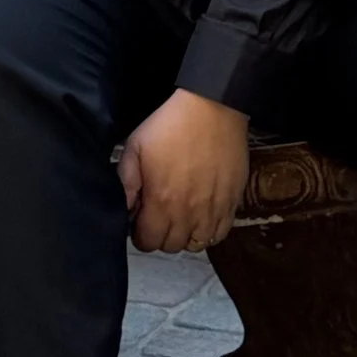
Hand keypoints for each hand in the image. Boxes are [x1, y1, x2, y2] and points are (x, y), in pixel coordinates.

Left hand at [118, 89, 249, 254]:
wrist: (212, 109)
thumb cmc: (169, 125)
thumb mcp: (135, 147)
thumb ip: (126, 182)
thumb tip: (124, 210)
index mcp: (161, 202)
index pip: (148, 242)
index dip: (140, 233)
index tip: (141, 219)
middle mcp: (188, 214)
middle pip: (171, 246)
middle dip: (160, 235)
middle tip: (159, 215)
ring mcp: (213, 211)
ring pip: (195, 244)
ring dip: (184, 235)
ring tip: (180, 216)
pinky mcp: (232, 203)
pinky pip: (219, 234)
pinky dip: (208, 232)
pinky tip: (201, 216)